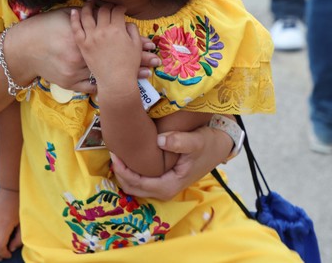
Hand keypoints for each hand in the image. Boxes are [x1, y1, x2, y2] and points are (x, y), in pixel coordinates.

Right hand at [19, 5, 158, 94]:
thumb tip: (101, 7)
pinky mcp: (70, 82)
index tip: (150, 44)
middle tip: (156, 60)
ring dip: (127, 75)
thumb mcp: (66, 16)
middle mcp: (83, 54)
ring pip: (108, 74)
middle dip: (137, 59)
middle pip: (115, 58)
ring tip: (147, 74)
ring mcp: (76, 70)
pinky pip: (92, 87)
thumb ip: (85, 15)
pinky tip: (121, 88)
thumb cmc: (46, 28)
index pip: (115, 38)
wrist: (25, 49)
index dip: (134, 42)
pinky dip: (107, 88)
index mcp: (85, 37)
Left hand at [71, 2, 139, 91]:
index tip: (121, 8)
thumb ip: (132, 30)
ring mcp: (91, 37)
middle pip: (103, 10)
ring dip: (88, 6)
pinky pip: (76, 28)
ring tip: (89, 2)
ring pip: (87, 15)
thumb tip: (126, 21)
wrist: (116, 81)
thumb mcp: (136, 45)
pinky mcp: (82, 44)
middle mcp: (103, 30)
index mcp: (117, 29)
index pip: (117, 11)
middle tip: (107, 6)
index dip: (120, 7)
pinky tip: (74, 11)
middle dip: (106, 6)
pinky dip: (74, 18)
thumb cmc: (129, 64)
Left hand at [110, 125, 229, 200]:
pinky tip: (127, 155)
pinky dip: (130, 170)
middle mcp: (164, 190)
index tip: (114, 153)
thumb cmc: (207, 144)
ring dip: (124, 172)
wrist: (219, 146)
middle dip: (119, 172)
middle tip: (113, 151)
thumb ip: (179, 141)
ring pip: (134, 185)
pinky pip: (140, 179)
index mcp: (169, 186)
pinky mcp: (162, 179)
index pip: (137, 183)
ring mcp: (162, 186)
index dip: (122, 170)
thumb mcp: (196, 141)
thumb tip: (159, 140)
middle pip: (131, 188)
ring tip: (117, 152)